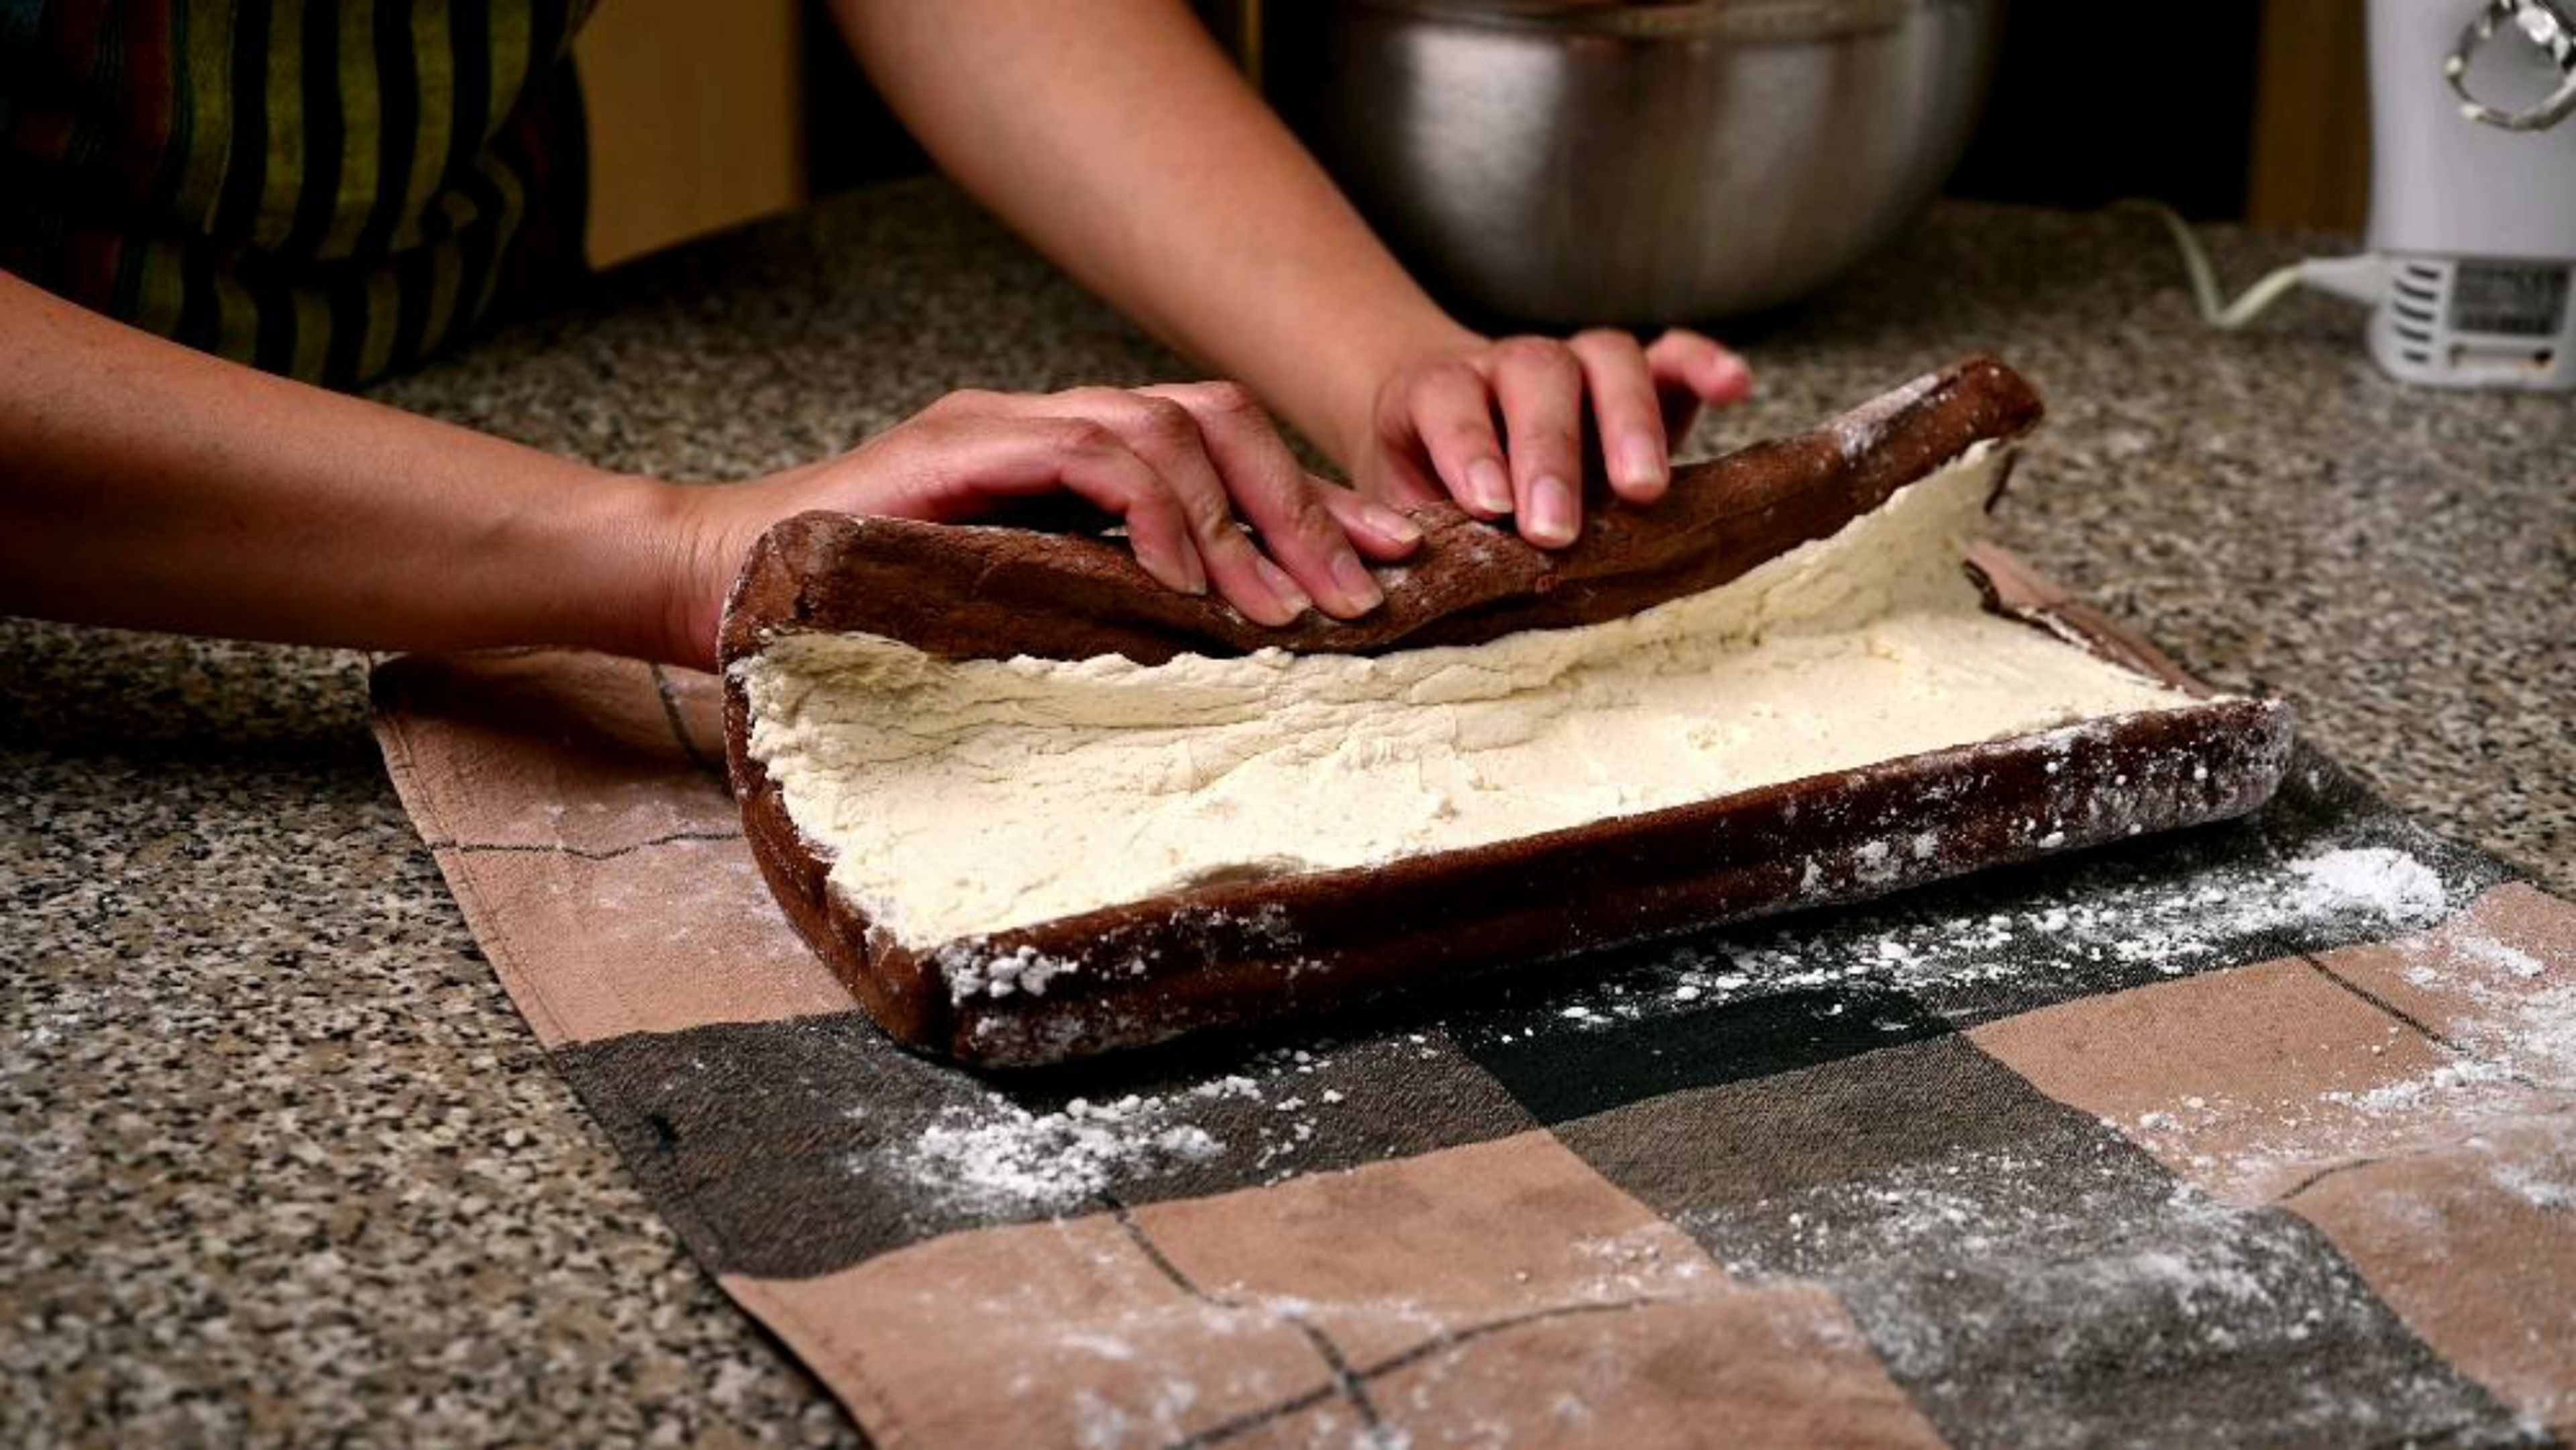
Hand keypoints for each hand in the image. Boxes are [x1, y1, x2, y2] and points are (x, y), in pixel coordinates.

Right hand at [659, 380, 1423, 667]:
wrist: (719, 587)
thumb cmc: (864, 617)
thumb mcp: (1019, 618)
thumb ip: (1104, 609)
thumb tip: (1221, 661)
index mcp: (1073, 460)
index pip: (1222, 452)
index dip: (1312, 502)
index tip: (1390, 562)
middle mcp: (1051, 423)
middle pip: (1220, 420)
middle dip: (1306, 504)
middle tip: (1363, 593)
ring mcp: (1008, 423)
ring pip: (1173, 424)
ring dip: (1247, 518)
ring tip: (1289, 608)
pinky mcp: (963, 442)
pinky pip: (1095, 451)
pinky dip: (1161, 512)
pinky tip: (1194, 580)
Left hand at [1351, 328, 1752, 548]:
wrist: (1443, 433)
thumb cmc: (1422, 483)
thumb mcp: (1393, 505)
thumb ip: (1396, 529)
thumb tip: (1399, 575)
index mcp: (1438, 391)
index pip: (1450, 400)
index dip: (1468, 446)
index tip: (1486, 505)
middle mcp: (1511, 367)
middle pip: (1536, 377)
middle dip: (1549, 452)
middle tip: (1555, 529)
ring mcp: (1577, 365)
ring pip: (1607, 361)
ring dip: (1628, 422)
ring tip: (1642, 491)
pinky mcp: (1638, 376)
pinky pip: (1671, 356)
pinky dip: (1703, 364)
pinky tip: (1736, 387)